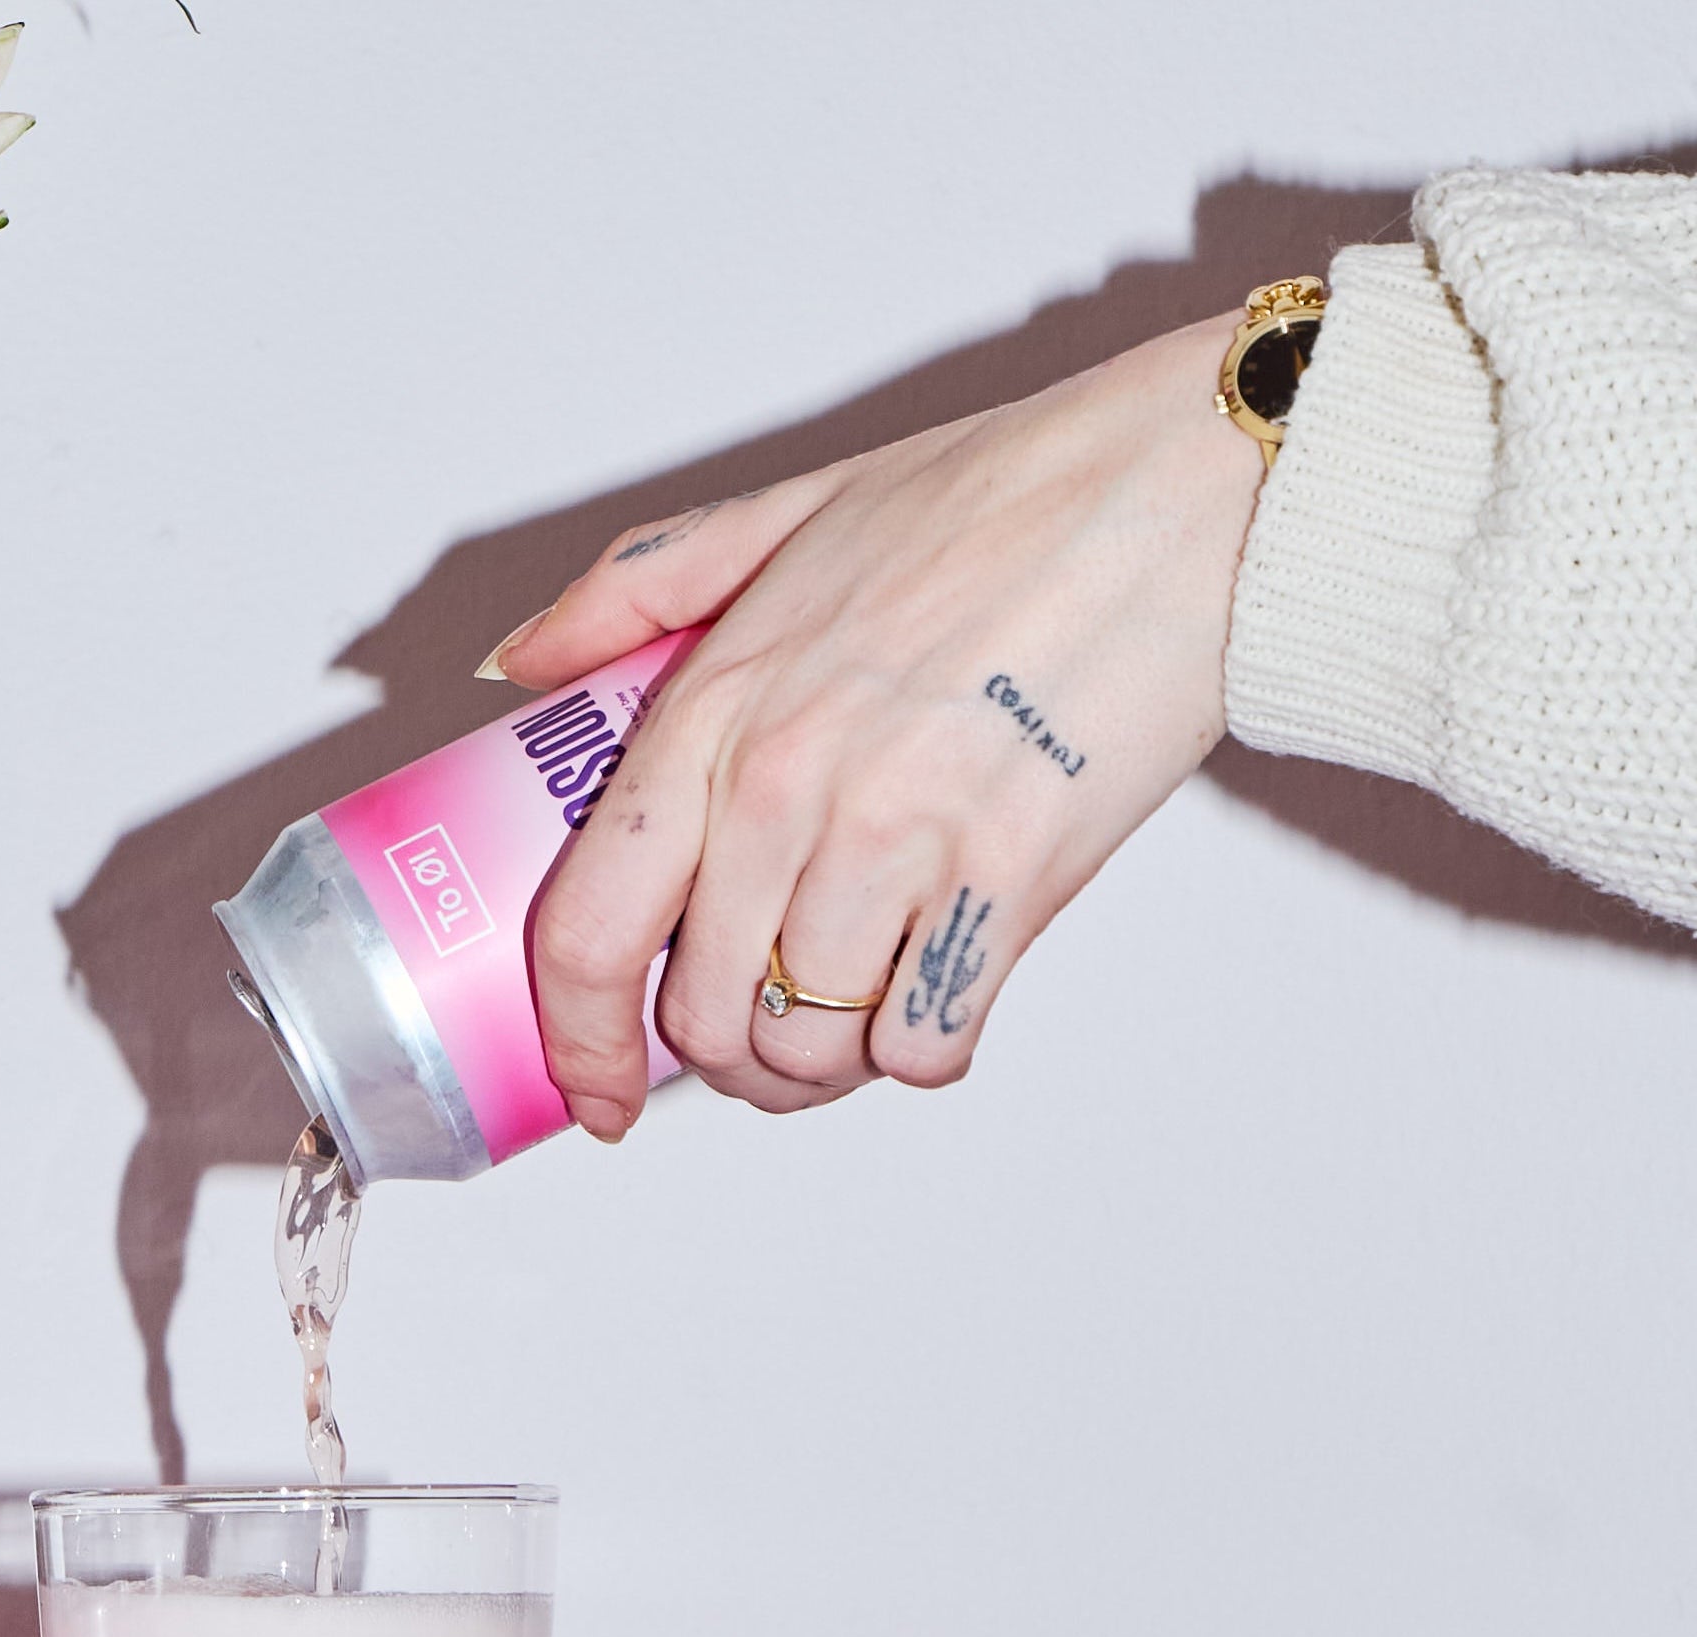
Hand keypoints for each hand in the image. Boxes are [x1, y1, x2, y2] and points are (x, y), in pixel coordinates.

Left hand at [498, 316, 1269, 1129]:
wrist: (1184, 486)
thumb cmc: (1000, 495)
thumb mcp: (782, 515)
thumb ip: (631, 593)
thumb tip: (513, 662)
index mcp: (715, 711)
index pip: (589, 931)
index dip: (577, 1043)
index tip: (594, 1091)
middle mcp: (787, 788)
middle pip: (704, 1018)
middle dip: (722, 1058)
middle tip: (757, 1033)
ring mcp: (900, 838)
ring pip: (810, 1048)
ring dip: (823, 1063)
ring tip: (853, 1008)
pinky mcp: (1012, 876)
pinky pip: (930, 1041)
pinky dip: (922, 1049)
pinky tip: (936, 991)